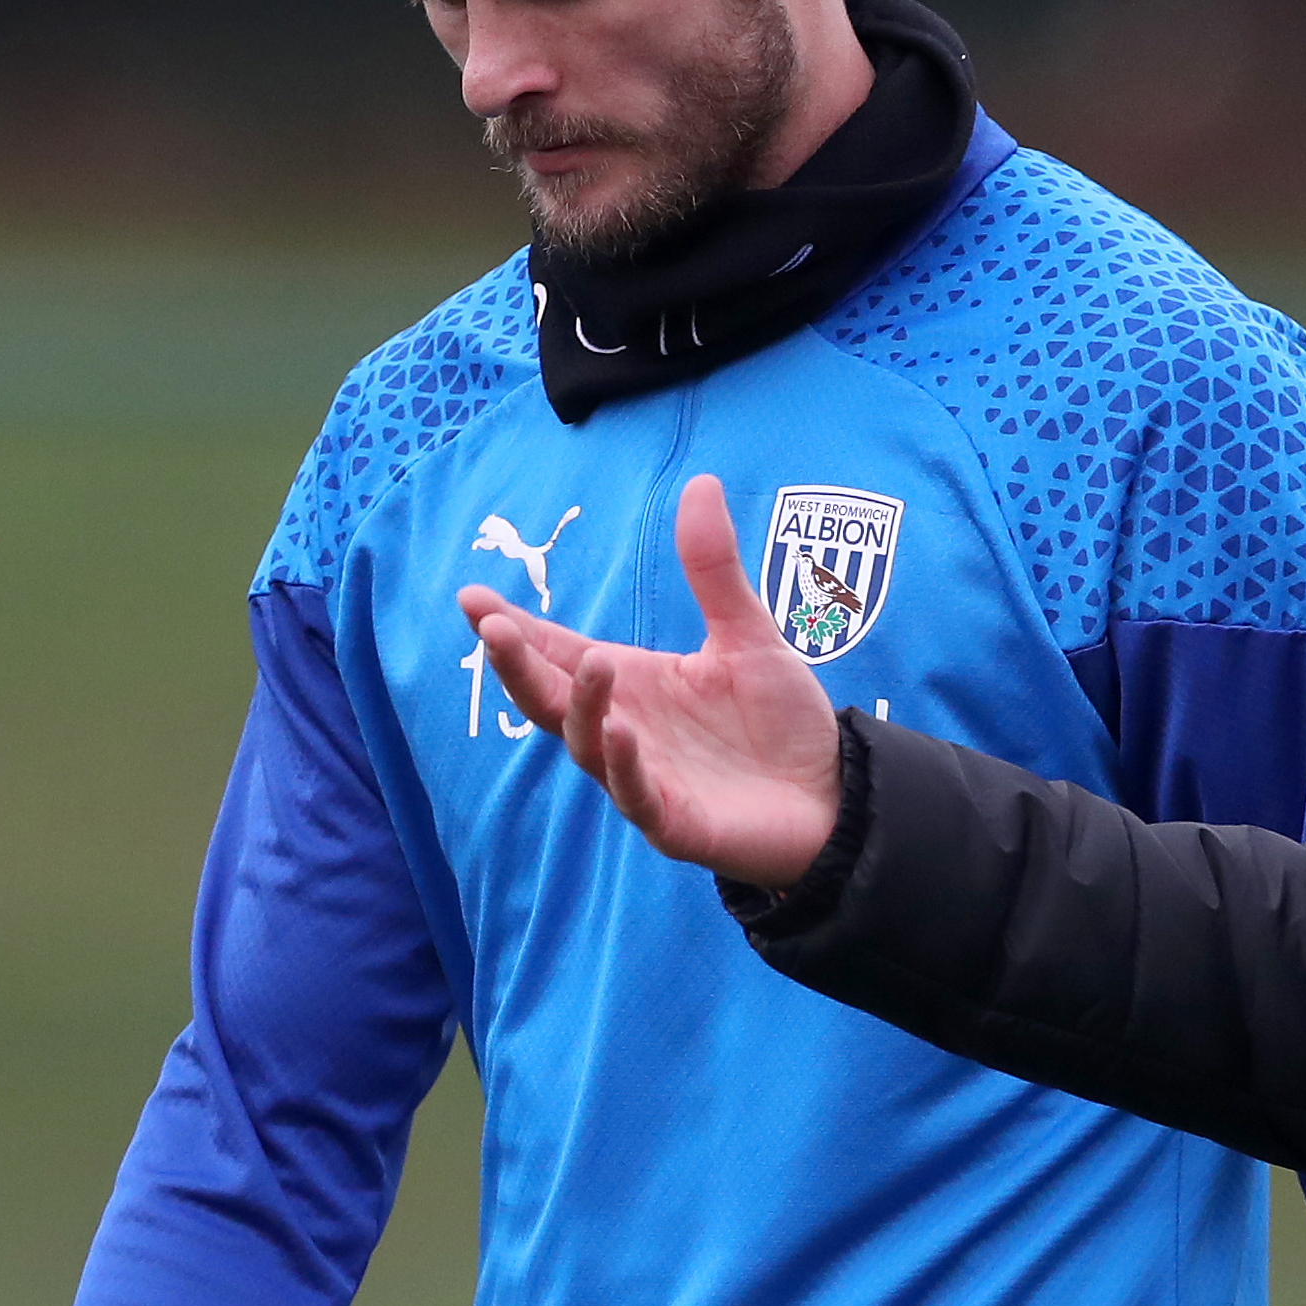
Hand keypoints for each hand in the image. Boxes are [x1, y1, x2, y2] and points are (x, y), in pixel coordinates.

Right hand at [461, 473, 841, 888]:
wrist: (835, 795)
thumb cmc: (783, 723)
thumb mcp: (749, 633)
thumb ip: (714, 569)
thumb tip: (701, 482)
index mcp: (632, 685)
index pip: (558, 653)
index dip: (514, 629)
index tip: (470, 597)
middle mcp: (624, 729)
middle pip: (551, 699)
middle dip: (517, 666)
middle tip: (491, 628)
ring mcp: (643, 778)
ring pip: (586, 745)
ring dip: (583, 705)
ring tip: (597, 663)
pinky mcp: (674, 822)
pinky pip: (636, 795)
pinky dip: (624, 764)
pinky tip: (623, 731)